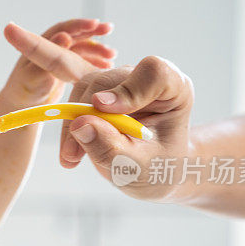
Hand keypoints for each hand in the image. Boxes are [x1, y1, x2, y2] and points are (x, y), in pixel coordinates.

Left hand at [0, 19, 115, 107]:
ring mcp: (61, 55)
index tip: (94, 24)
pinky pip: (85, 59)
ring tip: (112, 55)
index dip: (79, 25)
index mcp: (42, 44)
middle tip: (109, 29)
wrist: (24, 104)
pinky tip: (108, 66)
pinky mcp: (68, 67)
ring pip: (83, 46)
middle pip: (76, 33)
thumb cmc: (25, 90)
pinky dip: (96, 61)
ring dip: (97, 47)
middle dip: (93, 30)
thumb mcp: (35, 76)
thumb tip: (64, 36)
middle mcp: (53, 46)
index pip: (63, 29)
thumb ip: (47, 58)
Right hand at [60, 56, 194, 200]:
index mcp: (174, 90)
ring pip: (86, 87)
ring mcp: (121, 82)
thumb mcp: (140, 168)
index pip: (153, 73)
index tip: (104, 109)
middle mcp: (146, 80)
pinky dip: (70, 125)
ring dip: (73, 121)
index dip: (126, 89)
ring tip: (72, 157)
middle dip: (86, 114)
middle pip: (109, 80)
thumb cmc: (158, 168)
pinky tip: (71, 153)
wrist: (153, 172)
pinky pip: (76, 98)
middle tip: (73, 153)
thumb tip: (79, 123)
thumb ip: (113, 148)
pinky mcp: (101, 90)